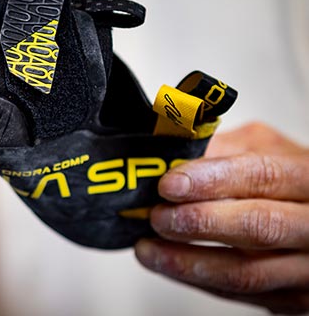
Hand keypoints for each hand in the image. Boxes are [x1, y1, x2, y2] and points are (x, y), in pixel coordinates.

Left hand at [135, 122, 308, 313]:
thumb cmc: (284, 175)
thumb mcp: (261, 147)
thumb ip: (221, 149)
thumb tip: (169, 160)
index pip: (263, 177)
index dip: (213, 180)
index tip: (170, 184)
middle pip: (259, 227)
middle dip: (199, 223)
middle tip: (158, 217)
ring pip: (248, 273)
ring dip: (188, 262)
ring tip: (148, 249)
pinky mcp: (294, 296)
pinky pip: (242, 295)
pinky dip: (199, 280)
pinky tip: (170, 265)